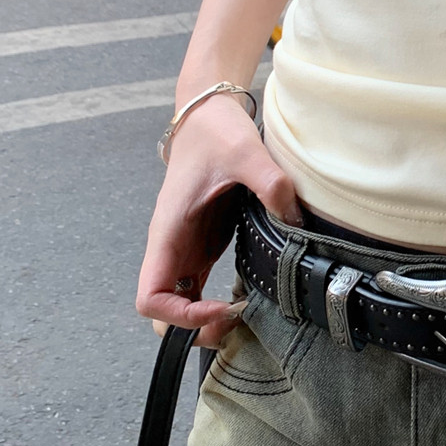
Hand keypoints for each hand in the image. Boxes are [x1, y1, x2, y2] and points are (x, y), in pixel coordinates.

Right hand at [136, 92, 301, 348]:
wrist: (207, 116)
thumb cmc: (216, 133)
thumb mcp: (246, 152)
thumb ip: (270, 183)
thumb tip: (294, 220)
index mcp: (168, 232)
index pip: (150, 297)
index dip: (180, 316)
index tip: (220, 307)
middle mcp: (171, 247)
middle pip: (159, 313)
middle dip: (190, 329)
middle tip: (234, 322)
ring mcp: (184, 249)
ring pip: (177, 305)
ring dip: (201, 322)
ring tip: (241, 319)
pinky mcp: (200, 245)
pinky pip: (195, 289)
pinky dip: (211, 306)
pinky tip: (242, 302)